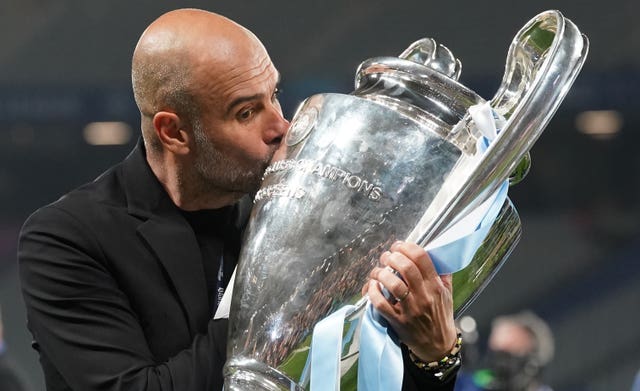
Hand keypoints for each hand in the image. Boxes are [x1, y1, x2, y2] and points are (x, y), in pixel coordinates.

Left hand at [363, 241, 456, 361]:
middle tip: (387, 256)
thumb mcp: (447, 293)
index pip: (421, 258)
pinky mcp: (398, 321)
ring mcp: (410, 310)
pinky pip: (381, 304)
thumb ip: (442, 273)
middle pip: (406, 268)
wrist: (437, 345)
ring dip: (381, 273)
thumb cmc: (440, 317)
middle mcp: (424, 296)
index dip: (406, 247)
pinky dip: (373, 292)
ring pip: (393, 284)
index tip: (399, 246)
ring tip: (378, 271)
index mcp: (436, 286)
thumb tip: (433, 253)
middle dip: (392, 257)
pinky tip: (373, 286)